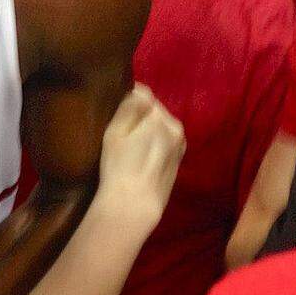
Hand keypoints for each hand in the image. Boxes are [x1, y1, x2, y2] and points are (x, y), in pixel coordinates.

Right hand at [96, 84, 184, 225]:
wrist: (134, 204)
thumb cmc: (119, 167)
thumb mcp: (115, 132)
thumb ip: (130, 106)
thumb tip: (139, 90)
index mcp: (159, 116)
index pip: (142, 96)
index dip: (128, 103)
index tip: (117, 116)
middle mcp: (175, 126)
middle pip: (154, 111)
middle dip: (140, 117)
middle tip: (122, 134)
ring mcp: (180, 144)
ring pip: (161, 127)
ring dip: (149, 132)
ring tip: (131, 148)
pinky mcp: (179, 160)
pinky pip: (165, 142)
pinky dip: (155, 145)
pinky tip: (142, 159)